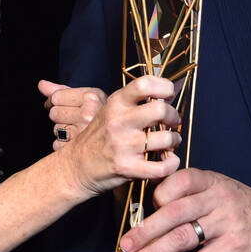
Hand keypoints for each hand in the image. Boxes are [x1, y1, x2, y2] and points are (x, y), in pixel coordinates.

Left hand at [37, 79, 104, 149]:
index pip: (55, 97)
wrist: (122, 136)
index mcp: (92, 97)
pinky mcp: (80, 149)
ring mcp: (85, 132)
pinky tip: (76, 142)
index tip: (59, 104)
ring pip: (56, 130)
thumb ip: (62, 90)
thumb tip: (41, 84)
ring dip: (62, 131)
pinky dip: (63, 145)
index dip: (53, 101)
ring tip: (78, 130)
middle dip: (60, 116)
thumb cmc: (101, 116)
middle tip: (74, 118)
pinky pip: (57, 145)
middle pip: (54, 113)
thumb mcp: (87, 97)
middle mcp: (89, 114)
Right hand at [55, 75, 182, 199]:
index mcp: (116, 104)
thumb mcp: (109, 111)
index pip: (145, 84)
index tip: (168, 96)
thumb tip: (165, 96)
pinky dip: (171, 164)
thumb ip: (133, 102)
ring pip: (167, 139)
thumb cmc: (98, 138)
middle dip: (174, 117)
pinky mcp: (127, 168)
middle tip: (171, 122)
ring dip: (174, 141)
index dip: (164, 87)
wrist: (76, 166)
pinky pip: (162, 166)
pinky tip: (168, 160)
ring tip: (169, 143)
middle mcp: (119, 122)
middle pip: (161, 110)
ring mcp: (123, 145)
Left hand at [117, 168, 250, 251]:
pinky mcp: (235, 248)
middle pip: (174, 213)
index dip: (156, 196)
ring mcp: (227, 224)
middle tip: (124, 244)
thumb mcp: (221, 190)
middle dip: (145, 230)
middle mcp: (218, 199)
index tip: (141, 212)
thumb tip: (151, 199)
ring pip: (183, 238)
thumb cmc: (245, 209)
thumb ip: (192, 193)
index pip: (177, 182)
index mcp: (211, 181)